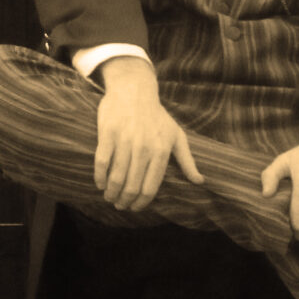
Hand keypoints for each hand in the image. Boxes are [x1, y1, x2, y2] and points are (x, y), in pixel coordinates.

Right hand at [92, 58, 200, 210]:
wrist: (134, 90)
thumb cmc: (157, 116)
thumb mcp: (177, 135)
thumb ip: (187, 160)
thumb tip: (200, 181)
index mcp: (161, 151)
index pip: (150, 187)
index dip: (141, 202)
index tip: (135, 208)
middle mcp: (143, 149)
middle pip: (132, 185)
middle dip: (125, 201)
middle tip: (120, 206)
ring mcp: (124, 141)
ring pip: (116, 177)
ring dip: (112, 192)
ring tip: (110, 198)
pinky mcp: (108, 134)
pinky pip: (101, 161)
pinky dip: (99, 177)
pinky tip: (99, 184)